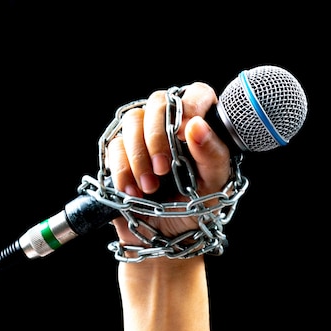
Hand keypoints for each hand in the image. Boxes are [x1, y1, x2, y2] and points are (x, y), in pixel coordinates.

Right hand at [106, 82, 231, 244]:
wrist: (167, 237)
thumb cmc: (197, 208)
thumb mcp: (215, 185)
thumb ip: (213, 155)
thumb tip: (197, 125)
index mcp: (200, 126)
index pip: (196, 93)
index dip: (190, 105)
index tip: (185, 134)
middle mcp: (170, 124)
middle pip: (158, 102)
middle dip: (158, 136)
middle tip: (163, 169)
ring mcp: (143, 135)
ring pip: (133, 120)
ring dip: (138, 156)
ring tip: (149, 188)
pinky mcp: (120, 151)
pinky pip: (114, 145)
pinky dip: (122, 170)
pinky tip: (133, 191)